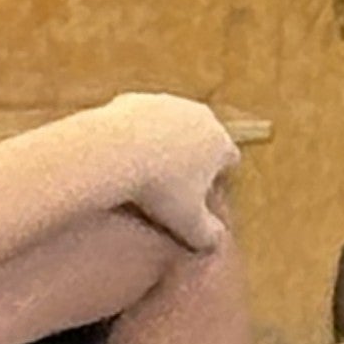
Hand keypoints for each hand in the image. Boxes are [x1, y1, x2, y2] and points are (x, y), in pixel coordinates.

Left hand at [113, 95, 241, 256]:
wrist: (113, 151)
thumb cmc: (156, 188)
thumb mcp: (187, 223)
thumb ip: (208, 235)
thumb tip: (216, 243)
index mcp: (219, 143)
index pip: (230, 159)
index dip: (218, 178)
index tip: (202, 194)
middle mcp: (199, 116)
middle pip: (204, 137)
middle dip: (194, 156)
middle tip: (174, 183)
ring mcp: (167, 103)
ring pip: (172, 124)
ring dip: (164, 142)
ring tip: (146, 168)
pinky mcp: (135, 99)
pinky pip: (140, 119)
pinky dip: (135, 133)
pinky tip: (122, 154)